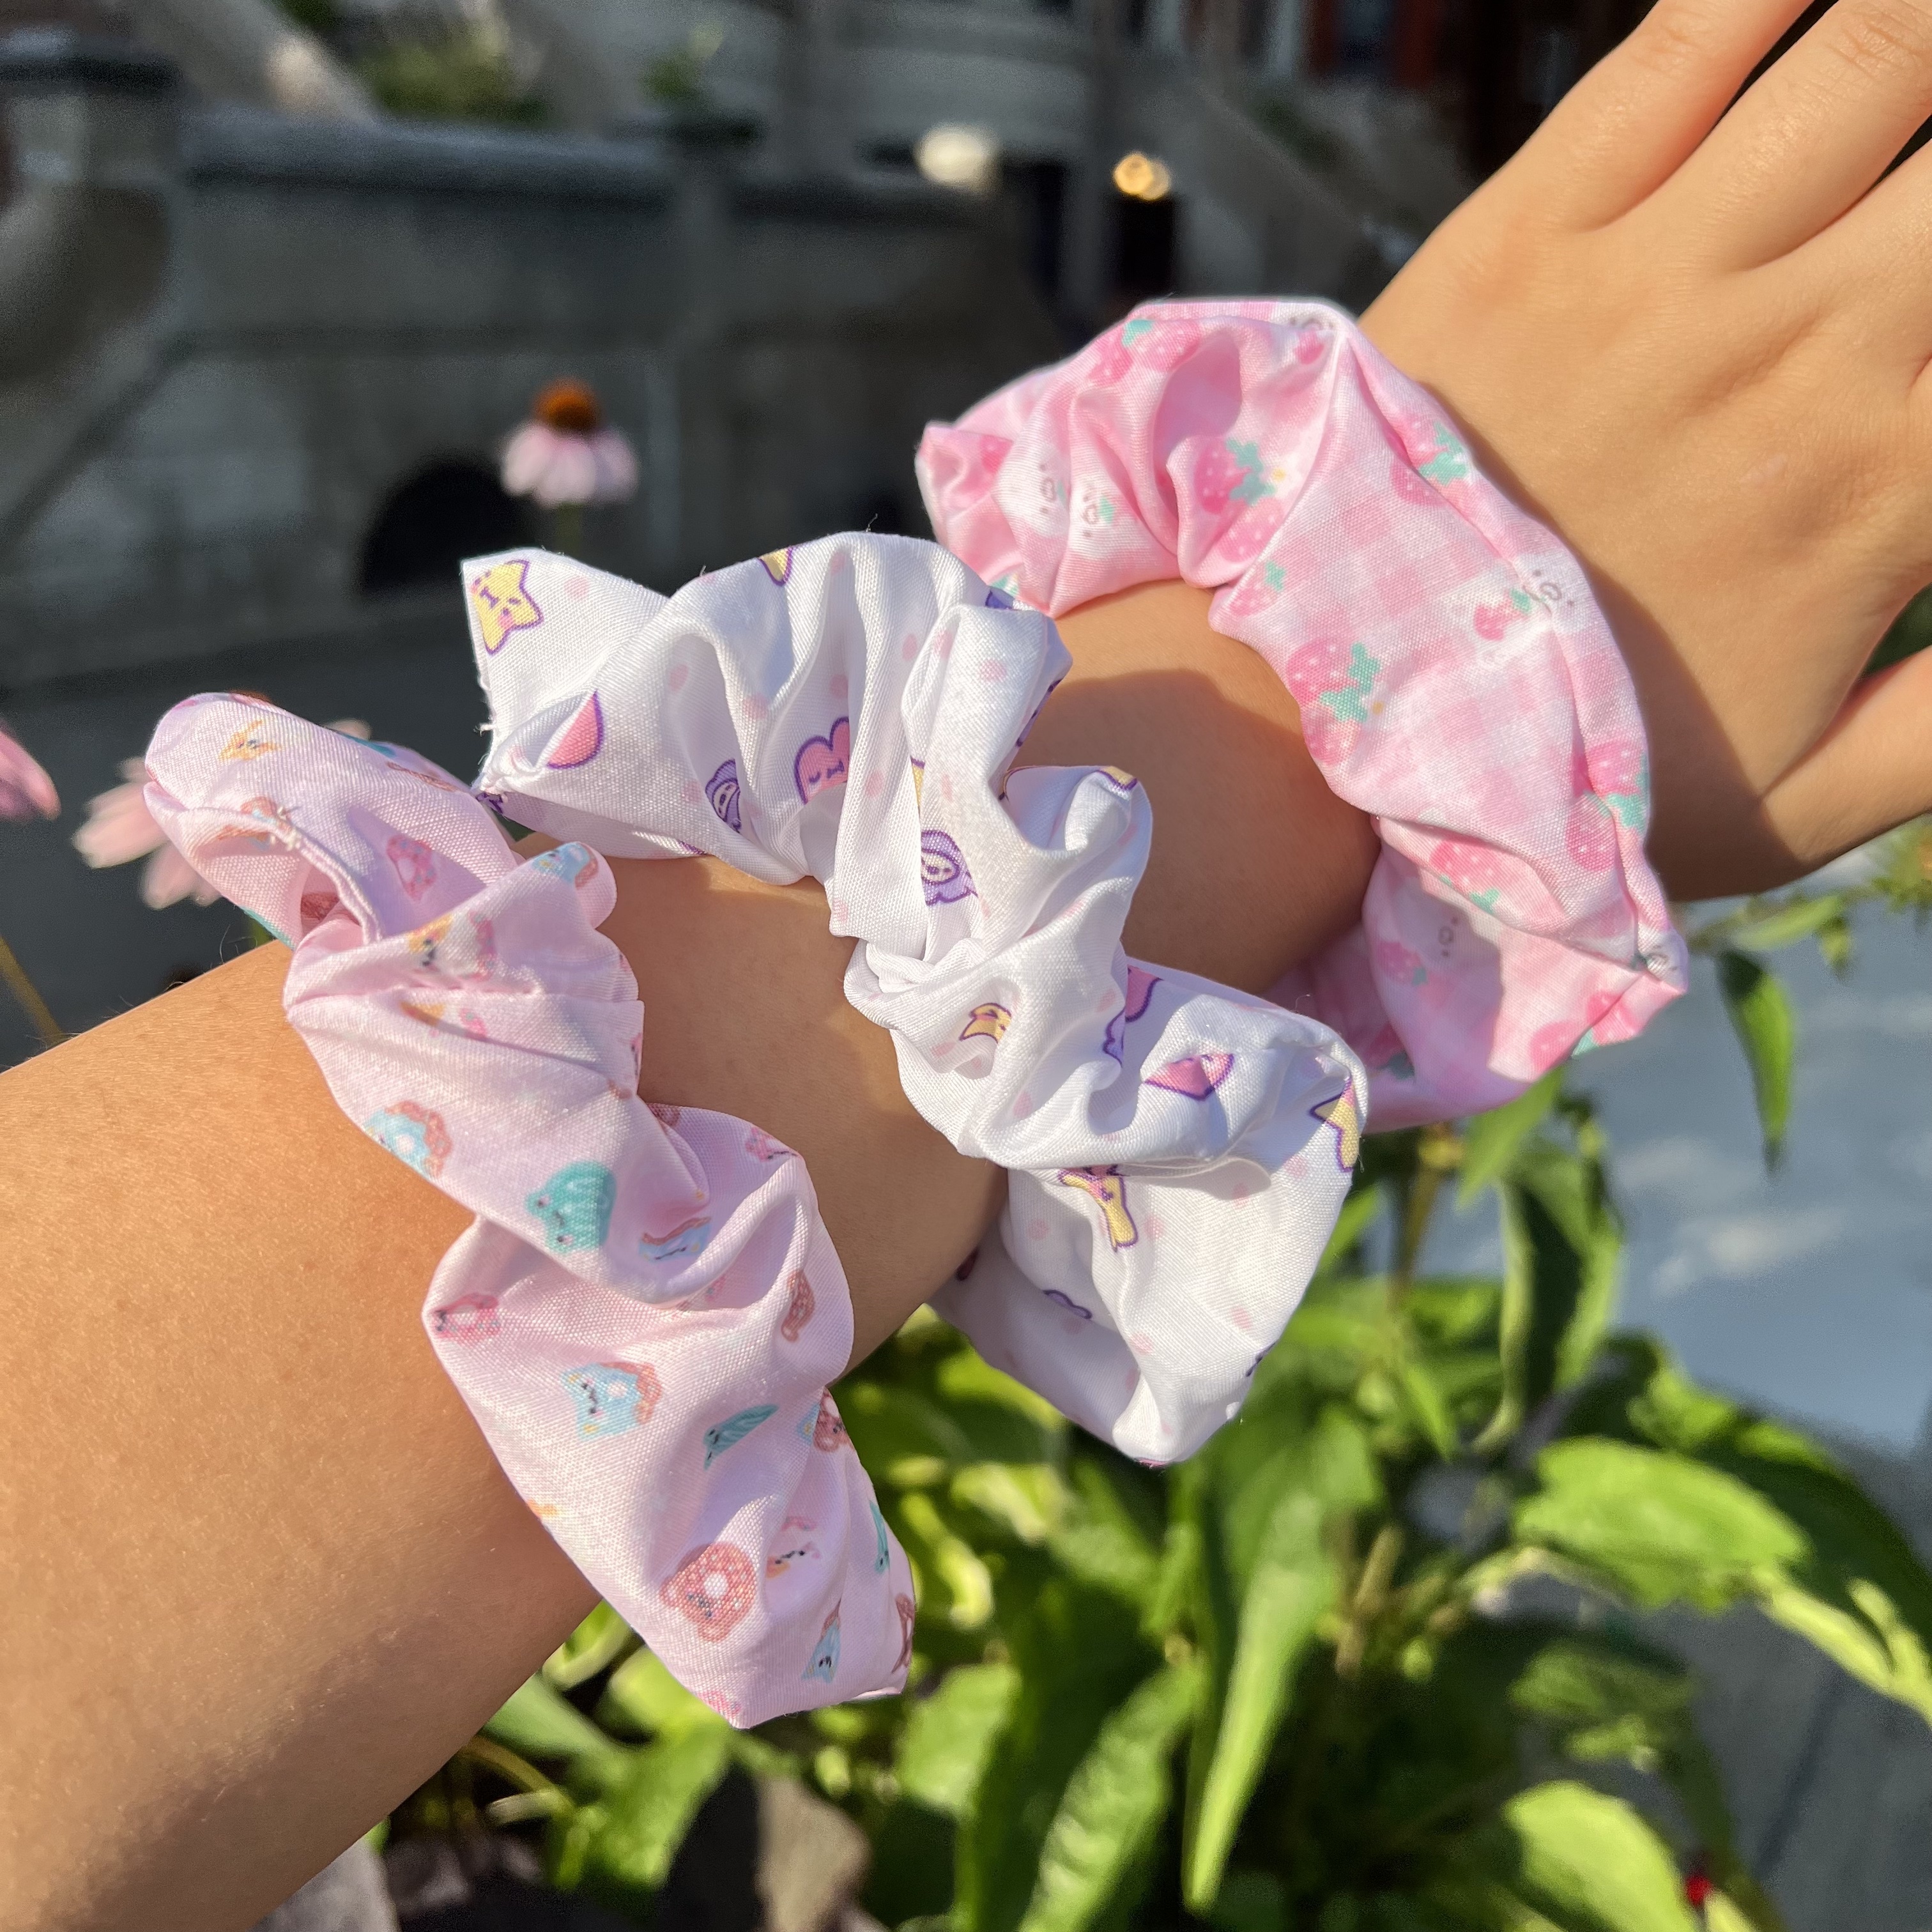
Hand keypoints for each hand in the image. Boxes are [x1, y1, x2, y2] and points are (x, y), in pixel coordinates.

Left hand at [1362, 0, 1931, 896]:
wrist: (1329, 730)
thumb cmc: (1570, 774)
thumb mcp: (1801, 803)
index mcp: (1887, 486)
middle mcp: (1800, 349)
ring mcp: (1657, 273)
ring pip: (1881, 50)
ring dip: (1918, 33)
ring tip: (1915, 57)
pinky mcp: (1529, 228)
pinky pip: (1689, 37)